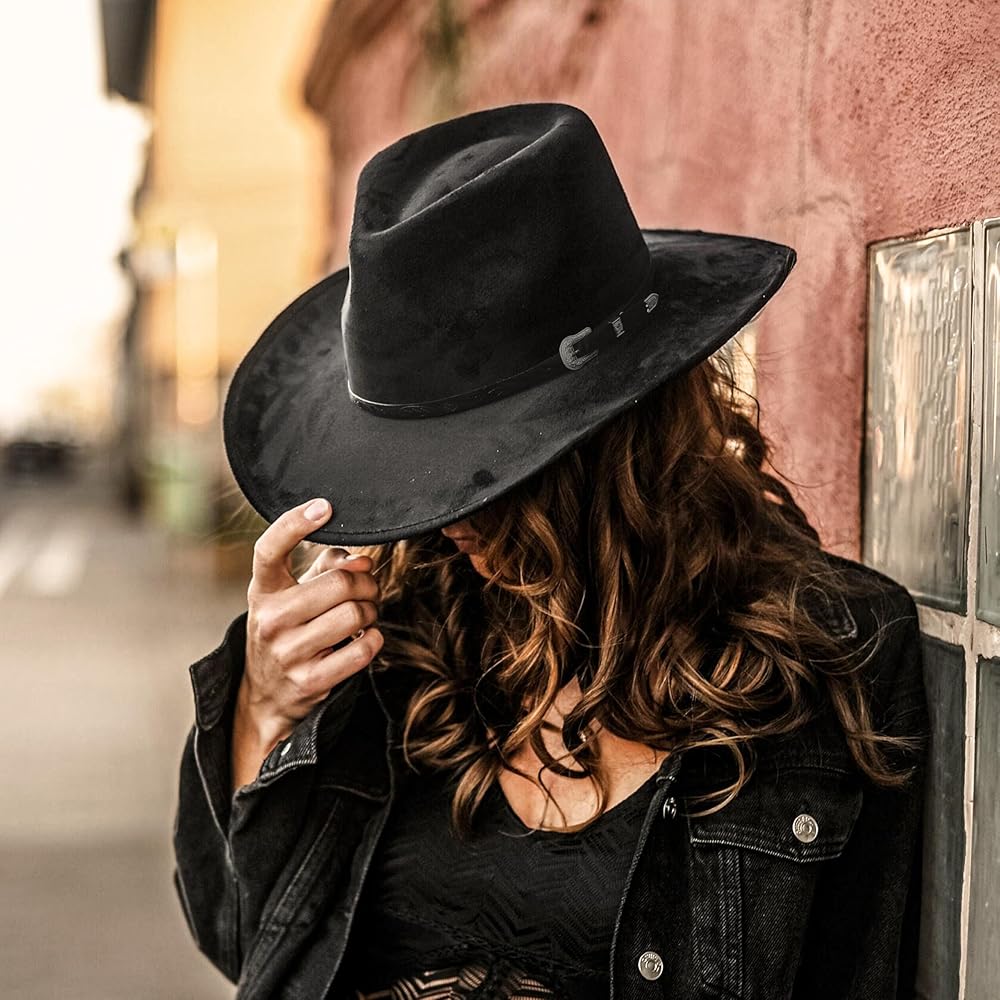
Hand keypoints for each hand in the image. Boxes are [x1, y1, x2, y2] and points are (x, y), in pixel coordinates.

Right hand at [237, 497, 383, 752]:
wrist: (267, 695)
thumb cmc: (289, 630)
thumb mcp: (293, 594)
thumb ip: (325, 567)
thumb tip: (360, 560)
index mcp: (263, 590)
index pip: (269, 549)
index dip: (295, 523)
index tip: (325, 507)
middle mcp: (270, 619)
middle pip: (339, 584)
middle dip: (367, 583)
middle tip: (369, 588)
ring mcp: (288, 652)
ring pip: (355, 614)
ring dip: (372, 611)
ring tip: (366, 613)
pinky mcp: (310, 681)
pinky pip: (363, 650)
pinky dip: (374, 639)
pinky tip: (366, 638)